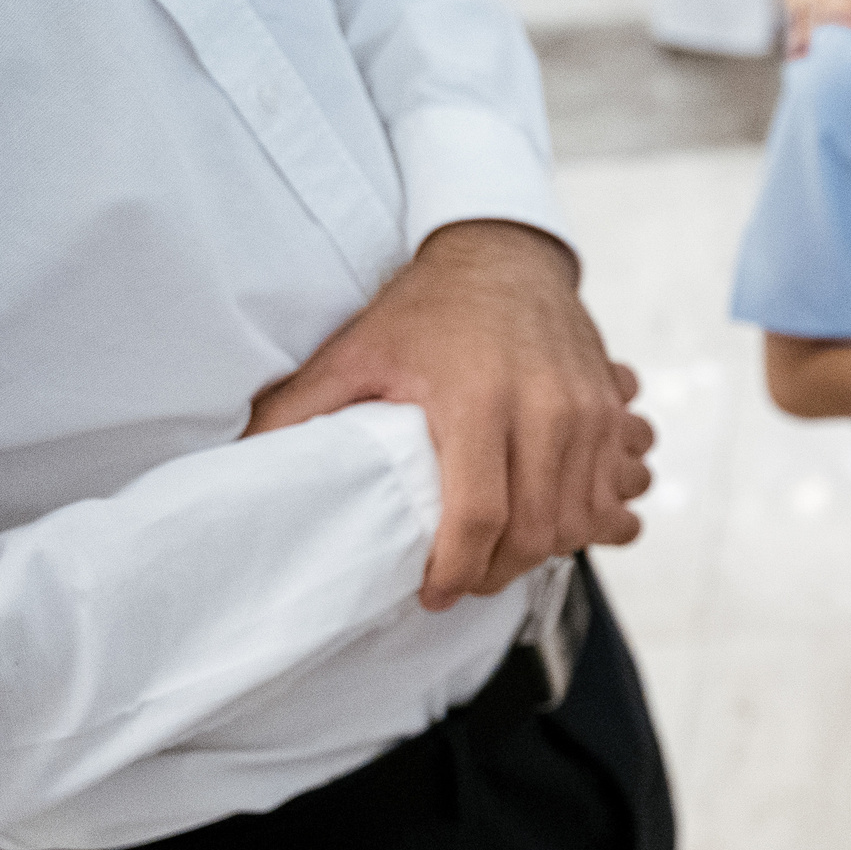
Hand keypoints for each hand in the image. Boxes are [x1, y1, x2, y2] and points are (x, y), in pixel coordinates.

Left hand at [245, 221, 655, 609]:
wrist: (506, 256)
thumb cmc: (428, 310)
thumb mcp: (356, 352)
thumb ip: (300, 410)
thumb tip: (240, 461)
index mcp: (477, 399)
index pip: (480, 515)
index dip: (456, 570)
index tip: (432, 593)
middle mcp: (544, 407)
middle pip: (535, 531)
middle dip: (497, 573)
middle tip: (462, 582)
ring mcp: (588, 411)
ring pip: (579, 521)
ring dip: (541, 554)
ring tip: (499, 558)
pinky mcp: (610, 412)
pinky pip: (608, 494)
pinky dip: (583, 523)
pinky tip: (544, 524)